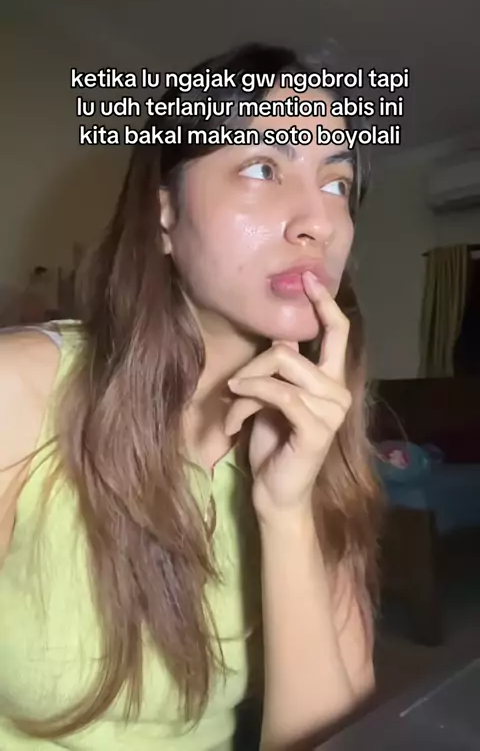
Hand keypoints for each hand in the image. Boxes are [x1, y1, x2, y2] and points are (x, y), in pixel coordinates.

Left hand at [225, 271, 351, 524]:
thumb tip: (281, 333)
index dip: (324, 303)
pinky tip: (235, 416)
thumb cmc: (273, 443)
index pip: (337, 331)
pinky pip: (279, 394)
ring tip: (233, 408)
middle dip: (254, 363)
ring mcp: (332, 410)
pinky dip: (251, 398)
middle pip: (289, 349)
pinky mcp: (317, 428)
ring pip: (280, 368)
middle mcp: (339, 391)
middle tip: (235, 386)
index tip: (309, 277)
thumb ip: (283, 367)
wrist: (277, 492)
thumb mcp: (274, 397)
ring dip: (246, 386)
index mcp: (332, 380)